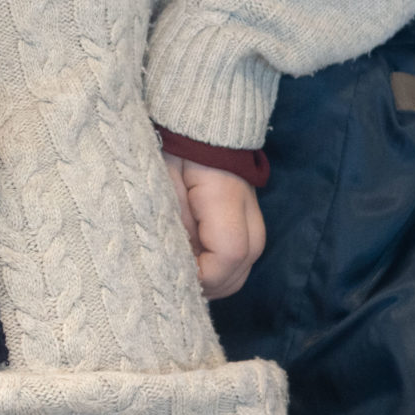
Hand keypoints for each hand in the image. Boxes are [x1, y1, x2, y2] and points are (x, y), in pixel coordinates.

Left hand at [165, 154, 265, 299]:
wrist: (200, 128)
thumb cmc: (174, 151)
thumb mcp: (161, 182)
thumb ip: (170, 223)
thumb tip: (175, 264)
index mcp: (226, 201)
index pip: (229, 254)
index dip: (203, 275)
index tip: (174, 276)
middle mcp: (250, 218)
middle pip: (238, 273)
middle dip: (206, 286)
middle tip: (172, 283)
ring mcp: (253, 224)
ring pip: (239, 273)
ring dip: (211, 281)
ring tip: (180, 274)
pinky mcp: (247, 228)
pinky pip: (237, 262)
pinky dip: (216, 271)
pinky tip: (192, 266)